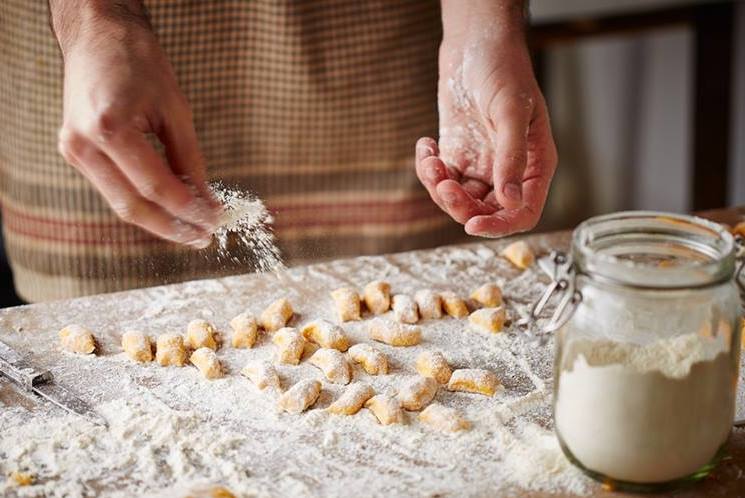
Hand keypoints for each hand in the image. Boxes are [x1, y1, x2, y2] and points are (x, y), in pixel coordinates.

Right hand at [54, 8, 219, 247]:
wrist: (97, 35)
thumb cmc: (139, 62)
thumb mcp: (175, 109)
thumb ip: (189, 159)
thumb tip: (206, 200)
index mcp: (109, 129)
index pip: (156, 186)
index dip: (189, 209)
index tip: (215, 221)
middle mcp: (84, 145)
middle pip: (132, 206)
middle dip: (172, 227)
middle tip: (204, 237)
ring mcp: (74, 151)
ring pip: (120, 203)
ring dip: (158, 220)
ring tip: (192, 230)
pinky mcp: (75, 153)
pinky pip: (113, 189)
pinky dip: (142, 202)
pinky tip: (169, 210)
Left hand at [416, 18, 556, 236]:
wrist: (475, 45)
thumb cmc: (503, 70)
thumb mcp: (510, 112)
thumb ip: (511, 158)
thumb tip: (510, 201)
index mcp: (534, 165)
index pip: (522, 212)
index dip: (499, 226)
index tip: (472, 225)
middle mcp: (509, 171)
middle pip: (485, 212)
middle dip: (459, 205)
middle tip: (444, 184)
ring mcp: (481, 165)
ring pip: (458, 200)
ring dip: (439, 187)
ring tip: (431, 158)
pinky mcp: (458, 156)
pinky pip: (441, 180)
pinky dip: (428, 170)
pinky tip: (426, 144)